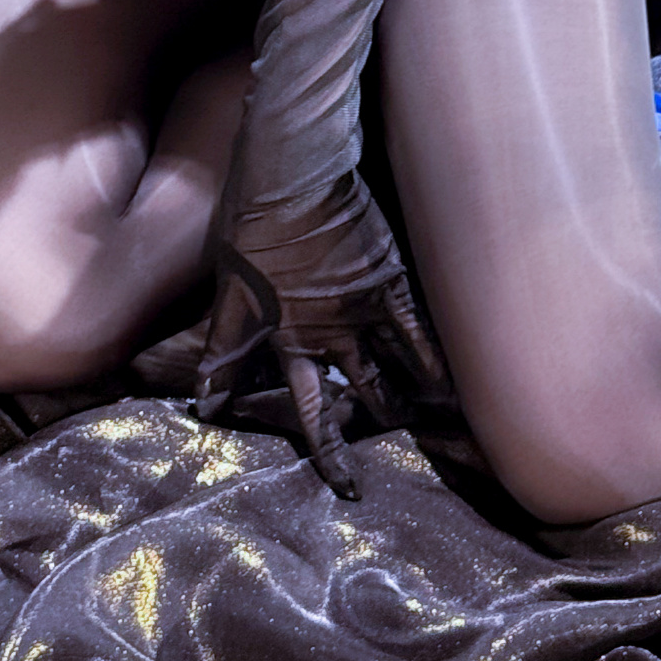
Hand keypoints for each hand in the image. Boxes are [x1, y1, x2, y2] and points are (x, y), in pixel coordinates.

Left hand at [196, 173, 451, 498]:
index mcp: (292, 339)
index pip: (314, 409)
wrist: (293, 174)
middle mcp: (334, 333)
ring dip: (414, 392)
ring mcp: (366, 307)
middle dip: (382, 418)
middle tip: (402, 442)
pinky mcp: (390, 278)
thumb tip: (206, 405)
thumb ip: (225, 351)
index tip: (349, 486)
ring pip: (397, 363)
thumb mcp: (230, 293)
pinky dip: (435, 352)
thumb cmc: (252, 228)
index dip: (331, 450)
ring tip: (438, 418)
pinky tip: (454, 374)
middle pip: (364, 390)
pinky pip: (419, 326)